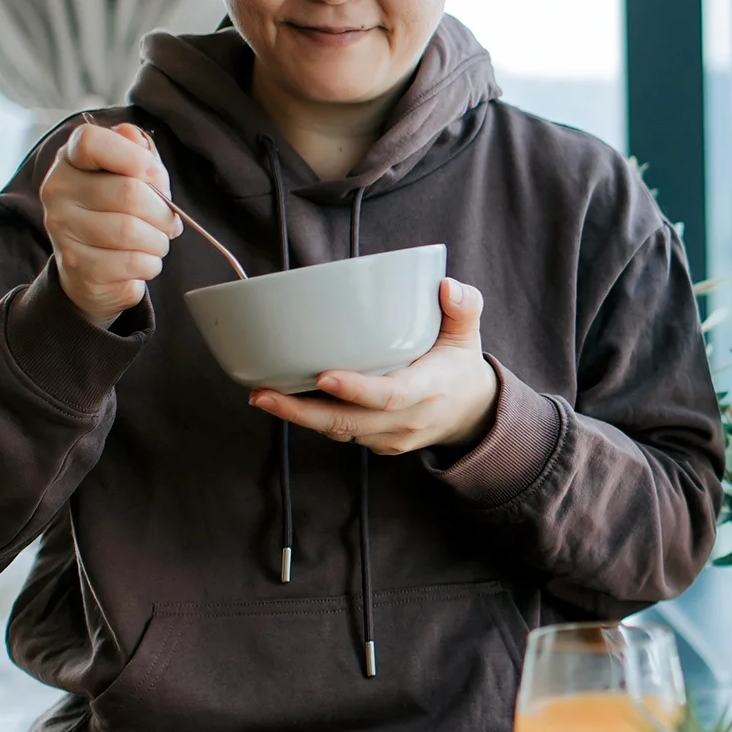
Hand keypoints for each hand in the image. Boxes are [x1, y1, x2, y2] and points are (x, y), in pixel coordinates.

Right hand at [40, 121, 180, 326]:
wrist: (91, 268)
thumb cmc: (117, 212)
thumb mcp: (128, 176)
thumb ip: (136, 153)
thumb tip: (135, 138)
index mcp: (70, 161)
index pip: (90, 141)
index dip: (135, 157)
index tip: (155, 177)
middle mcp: (58, 191)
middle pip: (129, 192)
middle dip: (163, 211)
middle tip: (168, 221)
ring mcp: (62, 229)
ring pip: (132, 231)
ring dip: (158, 240)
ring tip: (155, 241)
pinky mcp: (75, 265)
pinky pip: (132, 262)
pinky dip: (151, 264)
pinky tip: (142, 260)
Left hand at [250, 278, 498, 454]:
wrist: (470, 414)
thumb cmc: (459, 366)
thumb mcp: (468, 333)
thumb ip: (465, 307)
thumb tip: (446, 286)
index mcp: (430, 389)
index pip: (391, 396)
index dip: (356, 389)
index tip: (323, 376)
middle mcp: (409, 419)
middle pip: (351, 423)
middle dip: (303, 412)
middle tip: (263, 394)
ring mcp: (391, 438)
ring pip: (340, 432)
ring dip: (299, 417)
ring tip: (261, 396)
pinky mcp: (377, 445)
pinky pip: (341, 435)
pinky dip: (312, 420)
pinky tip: (285, 402)